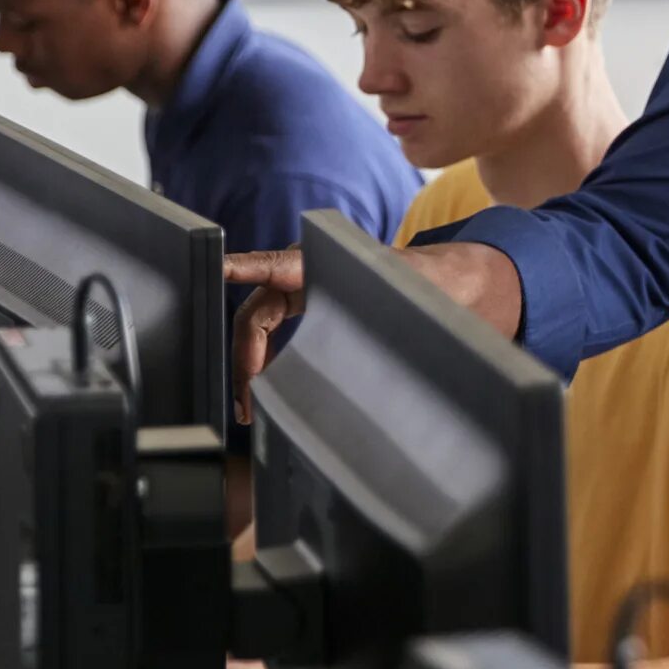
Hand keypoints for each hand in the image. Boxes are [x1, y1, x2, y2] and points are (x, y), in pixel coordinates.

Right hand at [224, 240, 525, 423]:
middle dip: (245, 359)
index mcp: (326, 262)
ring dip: (250, 365)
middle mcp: (305, 272)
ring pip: (258, 327)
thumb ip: (393, 307)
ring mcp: (302, 288)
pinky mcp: (305, 305)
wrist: (448, 282)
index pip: (277, 265)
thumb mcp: (413, 296)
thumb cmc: (428, 285)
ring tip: (249, 406)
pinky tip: (265, 388)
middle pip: (255, 315)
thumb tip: (378, 338)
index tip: (220, 269)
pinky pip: (271, 331)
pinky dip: (264, 359)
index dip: (247, 268)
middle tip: (246, 403)